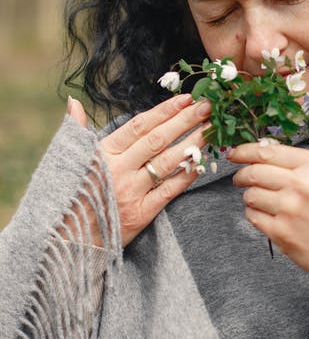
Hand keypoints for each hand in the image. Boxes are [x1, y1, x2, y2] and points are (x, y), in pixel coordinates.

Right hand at [67, 94, 210, 246]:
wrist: (68, 239)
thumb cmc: (73, 194)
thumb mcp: (71, 160)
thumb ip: (78, 130)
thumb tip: (73, 101)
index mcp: (102, 153)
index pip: (139, 126)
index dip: (164, 111)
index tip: (184, 98)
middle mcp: (118, 169)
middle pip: (157, 139)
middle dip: (184, 120)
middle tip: (207, 106)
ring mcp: (131, 192)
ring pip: (167, 162)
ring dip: (191, 143)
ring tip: (210, 129)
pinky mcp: (141, 213)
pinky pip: (169, 190)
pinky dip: (186, 175)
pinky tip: (201, 163)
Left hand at [229, 143, 308, 301]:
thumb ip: (298, 166)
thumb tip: (261, 156)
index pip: (267, 151)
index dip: (244, 152)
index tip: (234, 154)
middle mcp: (301, 184)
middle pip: (253, 172)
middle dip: (242, 176)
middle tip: (239, 179)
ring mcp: (290, 209)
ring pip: (250, 195)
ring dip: (251, 198)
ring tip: (265, 204)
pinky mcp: (281, 232)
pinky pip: (252, 216)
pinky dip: (256, 216)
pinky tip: (272, 219)